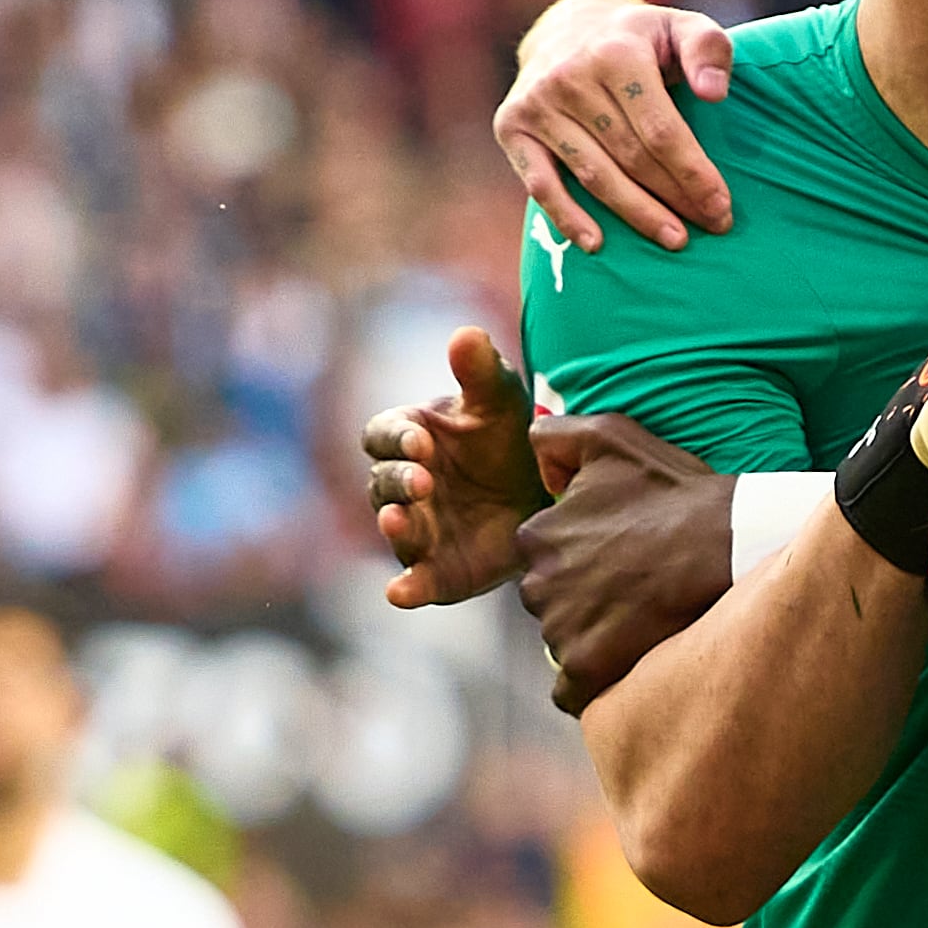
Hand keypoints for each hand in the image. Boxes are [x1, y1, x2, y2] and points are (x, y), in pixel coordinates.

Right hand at [364, 327, 549, 606]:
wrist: (545, 491)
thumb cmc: (509, 437)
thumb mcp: (501, 400)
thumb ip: (481, 370)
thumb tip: (467, 334)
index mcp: (408, 439)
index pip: (383, 435)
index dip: (397, 437)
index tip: (421, 439)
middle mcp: (403, 486)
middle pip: (382, 483)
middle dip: (398, 480)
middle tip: (423, 480)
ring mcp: (418, 529)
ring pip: (394, 529)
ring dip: (394, 526)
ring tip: (398, 520)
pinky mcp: (438, 570)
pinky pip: (415, 581)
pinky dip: (406, 589)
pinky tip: (400, 593)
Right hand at [499, 0, 738, 251]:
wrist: (566, 27)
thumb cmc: (640, 40)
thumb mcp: (681, 27)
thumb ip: (708, 50)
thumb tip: (714, 93)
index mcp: (616, 53)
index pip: (661, 130)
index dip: (694, 174)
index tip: (721, 206)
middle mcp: (570, 76)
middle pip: (631, 157)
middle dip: (675, 198)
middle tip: (712, 225)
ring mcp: (536, 104)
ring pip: (594, 176)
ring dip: (636, 214)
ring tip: (674, 239)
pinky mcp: (511, 127)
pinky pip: (540, 184)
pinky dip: (566, 217)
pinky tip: (596, 244)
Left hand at [518, 415, 735, 713]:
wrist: (728, 541)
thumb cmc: (676, 492)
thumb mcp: (611, 437)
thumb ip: (554, 437)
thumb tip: (533, 459)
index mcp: (536, 536)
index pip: (543, 559)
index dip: (580, 557)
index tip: (618, 556)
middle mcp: (537, 585)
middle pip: (550, 603)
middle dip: (582, 600)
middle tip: (633, 589)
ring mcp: (561, 631)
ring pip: (564, 643)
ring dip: (594, 637)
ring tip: (642, 619)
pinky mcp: (589, 669)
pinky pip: (572, 691)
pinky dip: (594, 682)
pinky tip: (626, 660)